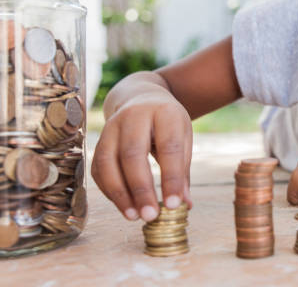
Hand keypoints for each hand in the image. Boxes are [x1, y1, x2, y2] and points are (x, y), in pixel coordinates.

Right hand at [91, 91, 192, 221]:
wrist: (140, 97)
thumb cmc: (167, 123)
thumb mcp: (183, 137)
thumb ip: (182, 169)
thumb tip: (185, 205)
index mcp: (164, 113)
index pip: (168, 147)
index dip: (171, 178)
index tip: (174, 205)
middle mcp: (134, 116)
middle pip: (133, 154)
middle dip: (141, 188)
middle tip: (150, 215)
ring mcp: (112, 126)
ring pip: (108, 161)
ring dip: (120, 193)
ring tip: (134, 216)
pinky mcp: (99, 139)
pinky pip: (98, 168)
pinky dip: (109, 190)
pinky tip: (122, 205)